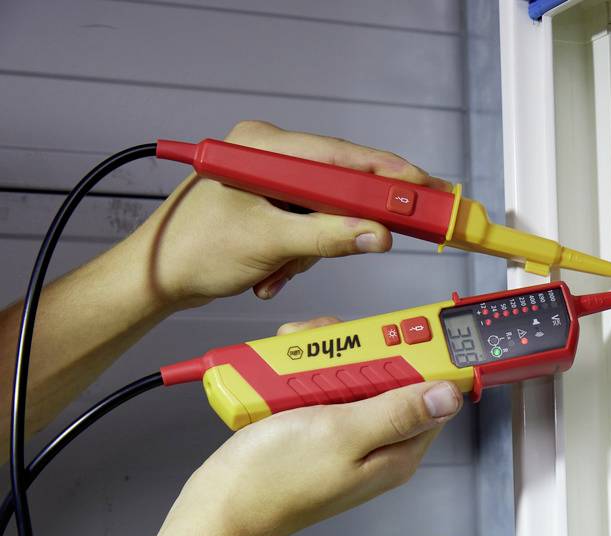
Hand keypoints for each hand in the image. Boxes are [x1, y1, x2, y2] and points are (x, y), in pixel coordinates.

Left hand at [127, 121, 452, 307]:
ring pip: (325, 212)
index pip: (340, 155)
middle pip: (337, 185)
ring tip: (279, 269)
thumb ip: (328, 237)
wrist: (154, 279)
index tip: (423, 188)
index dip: (386, 174)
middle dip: (341, 225)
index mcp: (262, 147)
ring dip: (311, 250)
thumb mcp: (269, 244)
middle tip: (380, 238)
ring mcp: (268, 181)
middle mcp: (266, 156)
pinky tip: (271, 271)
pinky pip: (307, 226)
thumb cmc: (190, 250)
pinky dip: (297, 254)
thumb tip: (376, 235)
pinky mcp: (268, 205)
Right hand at [177, 317, 462, 535]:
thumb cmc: (275, 478)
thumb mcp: (343, 433)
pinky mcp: (316, 433)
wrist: (218, 507)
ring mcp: (345, 438)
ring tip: (289, 360)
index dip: (418, 357)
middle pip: (388, 377)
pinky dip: (300, 376)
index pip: (431, 394)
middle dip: (357, 352)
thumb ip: (398, 412)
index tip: (391, 334)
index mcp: (398, 451)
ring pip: (350, 378)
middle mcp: (378, 446)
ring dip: (321, 360)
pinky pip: (321, 391)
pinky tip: (277, 377)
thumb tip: (448, 397)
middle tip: (322, 348)